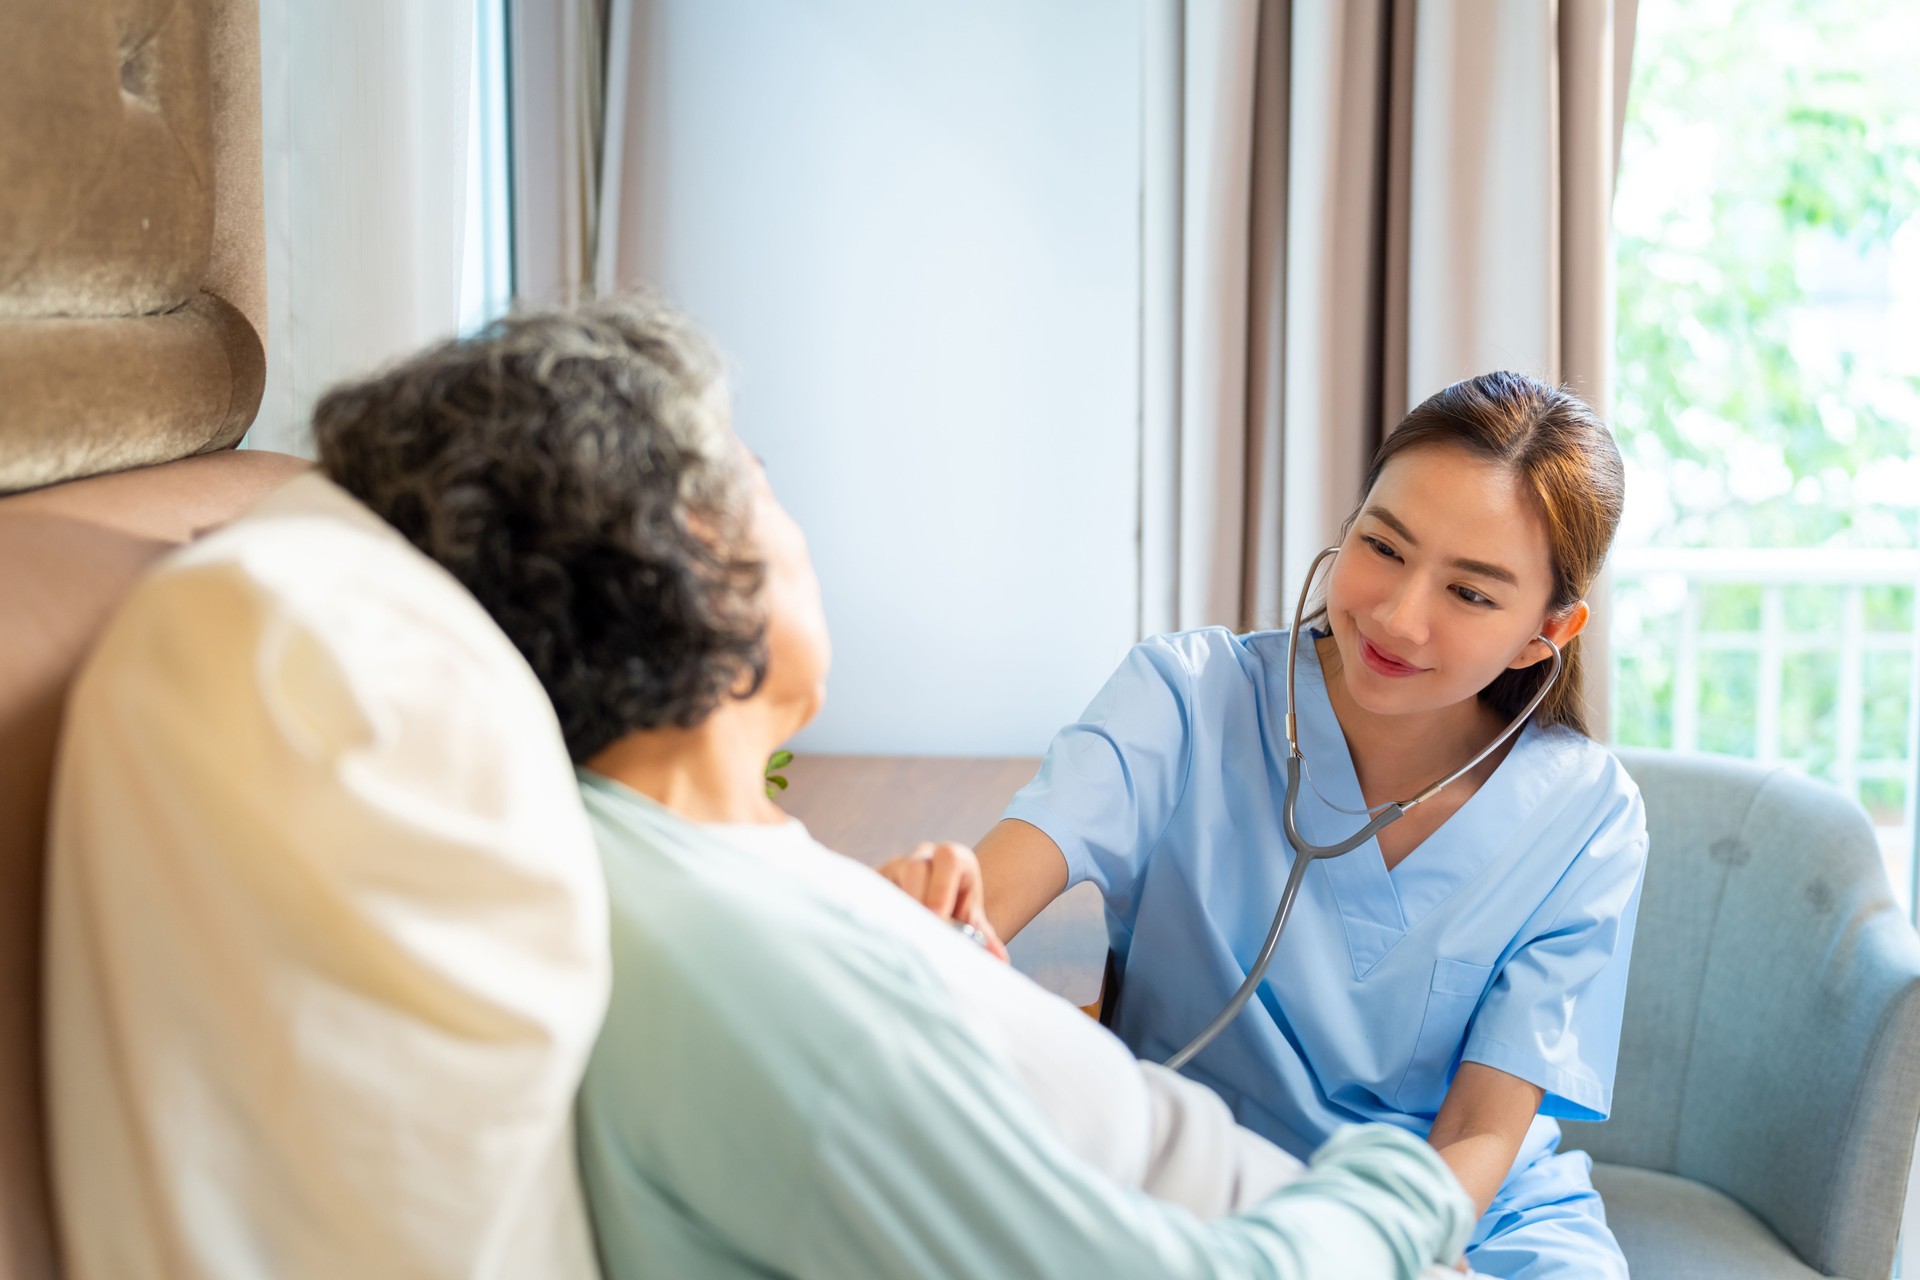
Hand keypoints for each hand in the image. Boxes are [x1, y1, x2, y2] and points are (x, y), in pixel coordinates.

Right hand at [875, 841, 1009, 961]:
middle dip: (917, 900)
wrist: (938, 904)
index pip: (949, 858)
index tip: (938, 918)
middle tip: (918, 931)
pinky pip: (868, 891)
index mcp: (952, 859)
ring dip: (894, 909)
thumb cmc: (957, 911)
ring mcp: (894, 867)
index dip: (942, 887)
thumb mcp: (973, 922)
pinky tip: (878, 934)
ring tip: (898, 937)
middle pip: (916, 867)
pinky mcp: (873, 880)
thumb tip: (997, 959)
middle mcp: (922, 856)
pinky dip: (873, 912)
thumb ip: (985, 938)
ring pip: (888, 878)